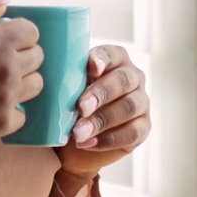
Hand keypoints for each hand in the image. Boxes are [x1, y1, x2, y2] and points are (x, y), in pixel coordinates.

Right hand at [0, 1, 43, 169]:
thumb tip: (3, 4)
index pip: (31, 30)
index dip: (18, 30)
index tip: (3, 35)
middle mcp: (7, 70)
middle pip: (38, 56)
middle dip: (22, 52)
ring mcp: (7, 100)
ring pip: (36, 84)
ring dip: (22, 79)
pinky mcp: (2, 125)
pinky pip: (23, 113)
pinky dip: (12, 108)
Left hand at [55, 45, 150, 178]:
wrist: (76, 141)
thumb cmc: (70, 105)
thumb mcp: (66, 89)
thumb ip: (67, 78)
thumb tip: (52, 75)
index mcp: (115, 60)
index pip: (112, 54)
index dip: (103, 59)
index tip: (91, 68)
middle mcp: (133, 77)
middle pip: (123, 81)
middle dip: (101, 93)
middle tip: (80, 107)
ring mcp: (142, 102)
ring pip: (129, 107)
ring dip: (102, 120)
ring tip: (78, 133)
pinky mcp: (143, 127)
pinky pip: (132, 132)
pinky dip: (108, 139)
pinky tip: (88, 143)